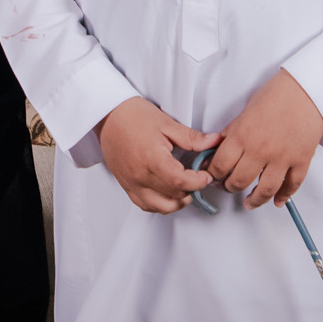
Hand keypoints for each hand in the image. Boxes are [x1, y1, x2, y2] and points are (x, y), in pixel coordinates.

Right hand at [95, 97, 222, 214]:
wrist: (107, 115)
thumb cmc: (134, 115)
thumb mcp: (166, 123)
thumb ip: (192, 137)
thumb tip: (215, 142)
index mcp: (152, 159)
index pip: (182, 183)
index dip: (199, 182)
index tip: (206, 175)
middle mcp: (141, 176)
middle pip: (174, 196)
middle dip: (191, 190)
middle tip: (198, 178)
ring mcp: (131, 183)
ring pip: (160, 207)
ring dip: (176, 202)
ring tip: (184, 188)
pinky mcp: (125, 185)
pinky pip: (145, 205)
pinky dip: (159, 204)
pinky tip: (167, 193)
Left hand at [206, 69, 322, 208]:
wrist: (305, 89)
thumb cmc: (275, 95)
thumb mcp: (245, 111)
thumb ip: (232, 132)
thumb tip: (219, 149)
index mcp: (242, 136)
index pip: (220, 165)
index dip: (213, 174)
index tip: (212, 176)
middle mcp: (260, 150)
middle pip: (239, 181)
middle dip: (230, 188)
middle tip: (228, 187)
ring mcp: (282, 158)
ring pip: (264, 190)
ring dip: (255, 200)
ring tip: (249, 203)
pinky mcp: (300, 160)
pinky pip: (292, 185)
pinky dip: (284, 196)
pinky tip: (277, 200)